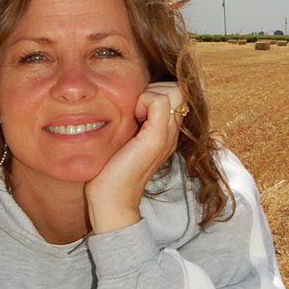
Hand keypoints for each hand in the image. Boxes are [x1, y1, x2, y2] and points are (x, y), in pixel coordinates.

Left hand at [85, 81, 186, 233]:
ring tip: (134, 113)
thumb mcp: (125, 139)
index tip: (135, 107)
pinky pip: (160, 101)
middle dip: (155, 88)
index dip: (156, 91)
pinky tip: (132, 117)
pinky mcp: (156, 138)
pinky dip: (144, 100)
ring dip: (150, 93)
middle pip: (179, 90)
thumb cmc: (110, 171)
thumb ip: (132, 122)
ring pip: (174, 91)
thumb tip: (125, 102)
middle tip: (135, 107)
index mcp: (165, 132)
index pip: (176, 94)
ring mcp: (167, 135)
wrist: (111, 200)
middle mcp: (172, 133)